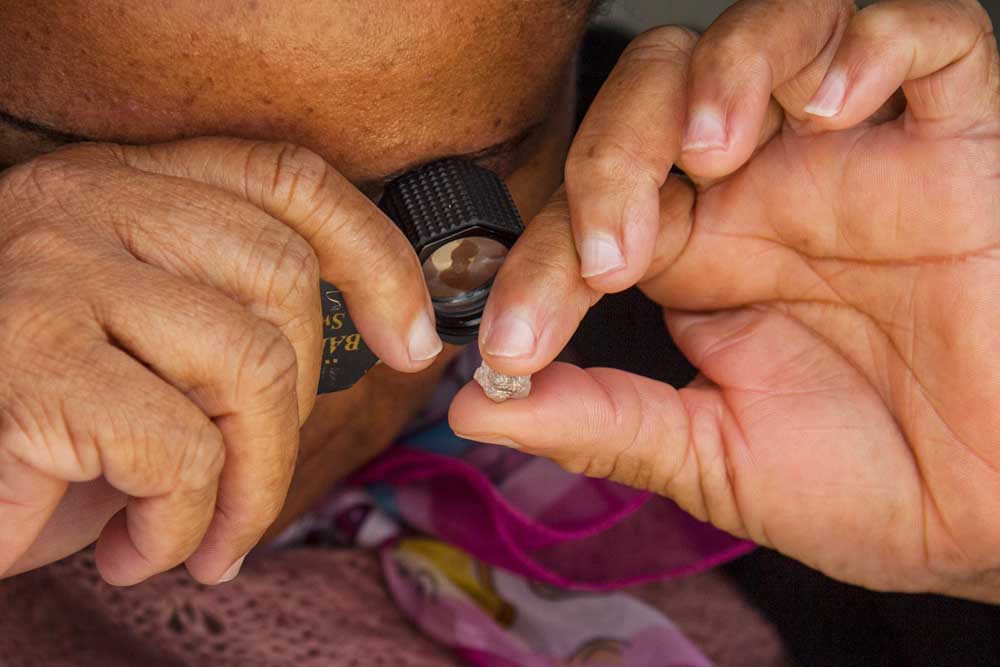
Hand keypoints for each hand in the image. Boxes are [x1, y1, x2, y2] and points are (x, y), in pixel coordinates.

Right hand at [0, 138, 441, 584]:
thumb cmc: (42, 423)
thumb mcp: (148, 349)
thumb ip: (233, 317)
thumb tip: (382, 338)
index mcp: (125, 187)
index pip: (285, 180)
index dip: (374, 255)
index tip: (410, 341)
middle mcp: (82, 203)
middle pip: (282, 281)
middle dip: (293, 417)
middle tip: (246, 492)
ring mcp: (50, 274)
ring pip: (249, 366)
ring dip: (247, 486)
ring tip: (198, 537)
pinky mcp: (28, 364)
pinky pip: (180, 452)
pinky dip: (181, 526)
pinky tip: (133, 550)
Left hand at [452, 0, 999, 599]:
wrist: (995, 510)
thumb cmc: (868, 484)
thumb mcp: (714, 458)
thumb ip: (602, 423)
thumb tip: (475, 408)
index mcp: (697, 256)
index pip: (589, 213)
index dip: (536, 267)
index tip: (513, 347)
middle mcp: (761, 189)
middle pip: (654, 93)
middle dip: (612, 155)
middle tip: (614, 254)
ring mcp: (854, 156)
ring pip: (768, 30)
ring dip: (724, 71)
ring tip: (715, 152)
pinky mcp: (956, 143)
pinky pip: (925, 34)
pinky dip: (872, 42)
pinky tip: (833, 105)